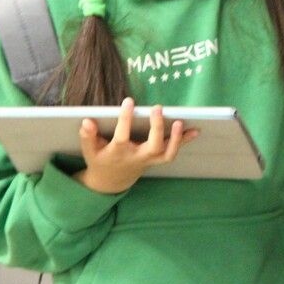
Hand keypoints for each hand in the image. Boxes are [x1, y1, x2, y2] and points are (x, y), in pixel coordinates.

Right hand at [74, 98, 197, 193]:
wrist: (112, 181)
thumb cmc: (101, 160)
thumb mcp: (89, 150)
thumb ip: (88, 136)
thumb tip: (87, 121)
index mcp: (118, 153)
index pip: (122, 137)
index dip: (125, 120)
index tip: (129, 102)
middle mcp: (137, 157)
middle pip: (152, 147)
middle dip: (157, 128)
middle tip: (157, 108)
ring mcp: (149, 159)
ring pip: (167, 154)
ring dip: (177, 139)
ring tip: (180, 121)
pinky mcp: (157, 159)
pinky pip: (173, 152)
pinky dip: (185, 141)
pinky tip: (196, 130)